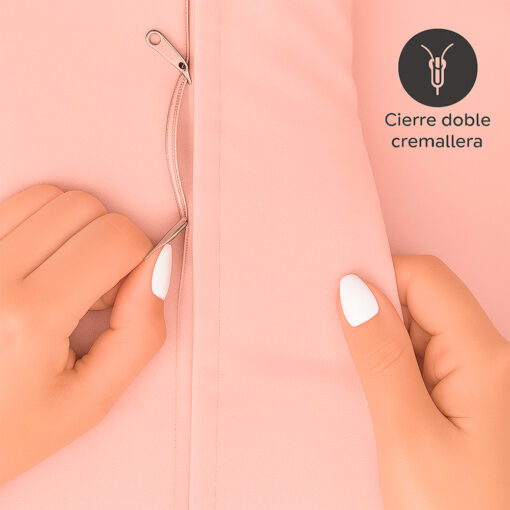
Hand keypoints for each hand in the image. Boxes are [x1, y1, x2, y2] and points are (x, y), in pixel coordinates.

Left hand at [0, 185, 170, 484]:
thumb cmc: (12, 427)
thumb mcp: (92, 399)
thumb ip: (141, 332)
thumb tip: (160, 261)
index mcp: (31, 316)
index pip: (116, 237)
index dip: (139, 260)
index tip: (117, 300)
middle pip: (84, 205)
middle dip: (107, 242)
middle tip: (89, 294)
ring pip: (50, 196)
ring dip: (74, 230)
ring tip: (61, 280)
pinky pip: (15, 203)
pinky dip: (41, 225)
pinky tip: (37, 268)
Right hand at [337, 255, 509, 509]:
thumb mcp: (408, 438)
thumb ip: (382, 359)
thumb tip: (354, 292)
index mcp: (485, 358)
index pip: (426, 279)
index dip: (378, 277)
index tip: (333, 298)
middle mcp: (486, 359)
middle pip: (422, 299)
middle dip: (373, 310)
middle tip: (331, 339)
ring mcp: (474, 379)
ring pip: (416, 328)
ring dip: (377, 340)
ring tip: (348, 371)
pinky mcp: (460, 397)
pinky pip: (418, 359)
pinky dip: (387, 363)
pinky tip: (366, 386)